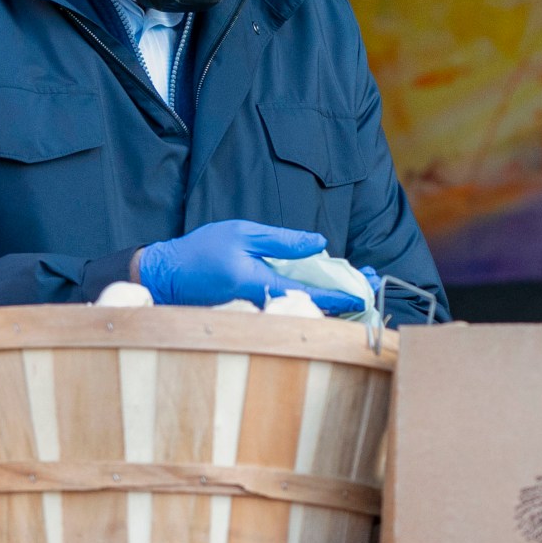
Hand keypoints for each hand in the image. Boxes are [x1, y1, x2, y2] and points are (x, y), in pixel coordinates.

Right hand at [133, 220, 366, 312]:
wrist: (169, 274)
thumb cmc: (203, 251)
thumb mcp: (243, 234)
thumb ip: (282, 241)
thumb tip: (319, 244)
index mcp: (262, 284)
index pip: (310, 294)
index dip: (339, 296)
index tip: (363, 294)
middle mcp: (264, 302)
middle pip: (312, 305)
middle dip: (344, 295)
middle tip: (372, 282)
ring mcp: (260, 308)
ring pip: (302, 306)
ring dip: (331, 296)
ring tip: (358, 282)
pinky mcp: (255, 307)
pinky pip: (289, 305)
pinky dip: (311, 296)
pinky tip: (325, 286)